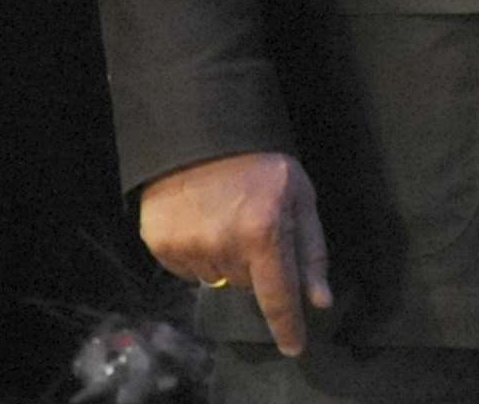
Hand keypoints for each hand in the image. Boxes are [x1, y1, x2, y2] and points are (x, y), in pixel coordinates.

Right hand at [138, 151, 332, 355]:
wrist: (203, 131)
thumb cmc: (263, 164)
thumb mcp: (300, 196)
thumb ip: (311, 250)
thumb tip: (319, 300)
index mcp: (263, 233)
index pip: (277, 295)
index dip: (287, 325)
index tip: (295, 347)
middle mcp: (222, 245)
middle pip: (245, 283)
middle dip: (254, 263)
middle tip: (253, 224)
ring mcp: (187, 245)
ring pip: (216, 278)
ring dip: (225, 258)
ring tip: (224, 217)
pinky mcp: (159, 242)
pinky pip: (187, 269)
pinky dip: (198, 252)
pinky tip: (201, 220)